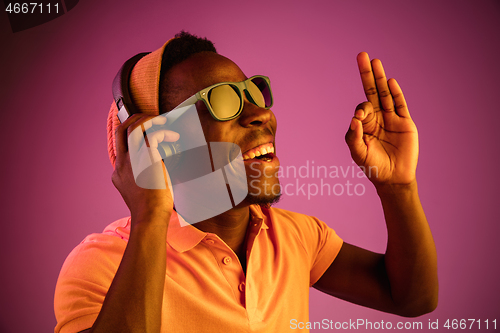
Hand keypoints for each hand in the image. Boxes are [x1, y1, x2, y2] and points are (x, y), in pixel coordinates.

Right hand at [112, 114, 178, 221]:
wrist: (150, 216)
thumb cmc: (152, 209)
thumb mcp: (142, 192)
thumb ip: (144, 178)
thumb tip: (159, 169)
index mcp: (119, 171)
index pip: (121, 144)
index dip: (133, 133)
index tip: (147, 131)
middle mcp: (122, 163)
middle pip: (121, 129)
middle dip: (136, 119)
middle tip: (152, 119)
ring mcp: (131, 159)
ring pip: (133, 126)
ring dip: (149, 120)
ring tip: (163, 121)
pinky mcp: (145, 158)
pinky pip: (152, 134)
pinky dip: (164, 132)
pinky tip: (174, 136)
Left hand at [345, 52, 417, 185]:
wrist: (393, 179)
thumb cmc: (372, 166)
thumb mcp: (358, 152)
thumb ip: (354, 136)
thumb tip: (354, 118)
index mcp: (365, 124)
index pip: (362, 108)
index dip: (361, 109)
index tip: (361, 117)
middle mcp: (378, 118)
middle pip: (372, 91)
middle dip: (366, 74)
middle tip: (362, 55)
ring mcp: (392, 118)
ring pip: (386, 94)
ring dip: (380, 78)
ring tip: (375, 61)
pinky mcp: (405, 123)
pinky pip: (400, 105)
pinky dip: (395, 93)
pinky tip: (390, 82)